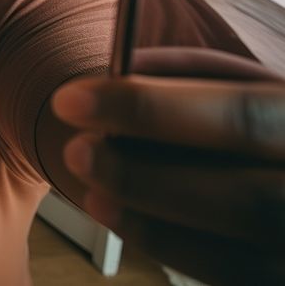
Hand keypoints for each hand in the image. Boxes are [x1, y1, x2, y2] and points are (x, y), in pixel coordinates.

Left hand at [52, 48, 284, 285]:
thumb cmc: (271, 119)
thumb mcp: (253, 81)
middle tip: (78, 151)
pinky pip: (232, 276)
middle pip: (246, 199)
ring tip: (94, 191)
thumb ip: (196, 73)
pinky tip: (122, 217)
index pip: (243, 116)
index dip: (153, 110)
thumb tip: (121, 74)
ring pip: (240, 253)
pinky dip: (168, 246)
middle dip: (146, 176)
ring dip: (151, 221)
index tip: (74, 99)